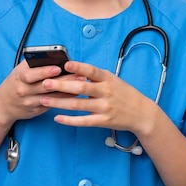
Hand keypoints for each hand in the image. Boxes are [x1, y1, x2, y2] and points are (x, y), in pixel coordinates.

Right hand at [0, 60, 83, 126]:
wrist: (3, 105)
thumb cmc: (15, 82)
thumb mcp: (19, 70)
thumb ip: (34, 64)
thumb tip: (54, 56)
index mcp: (19, 77)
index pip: (31, 74)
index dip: (45, 71)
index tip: (59, 68)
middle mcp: (23, 90)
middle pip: (45, 86)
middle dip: (63, 80)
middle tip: (78, 75)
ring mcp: (29, 102)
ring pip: (51, 96)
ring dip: (67, 90)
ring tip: (81, 83)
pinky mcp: (36, 111)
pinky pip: (53, 104)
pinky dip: (64, 99)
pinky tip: (75, 94)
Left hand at [39, 61, 155, 135]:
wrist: (141, 113)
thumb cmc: (124, 94)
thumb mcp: (113, 79)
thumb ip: (95, 76)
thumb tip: (74, 69)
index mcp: (107, 79)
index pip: (91, 71)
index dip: (79, 67)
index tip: (65, 64)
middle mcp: (106, 92)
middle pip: (80, 88)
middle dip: (61, 86)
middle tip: (45, 83)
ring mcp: (104, 107)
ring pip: (77, 105)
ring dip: (59, 103)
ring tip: (44, 100)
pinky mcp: (103, 121)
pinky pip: (83, 121)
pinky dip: (69, 120)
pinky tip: (57, 118)